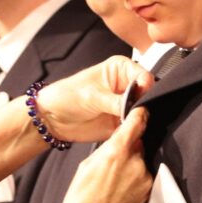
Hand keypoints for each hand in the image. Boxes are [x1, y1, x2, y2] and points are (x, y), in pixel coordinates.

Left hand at [37, 56, 153, 142]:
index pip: (144, 76)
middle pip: (148, 94)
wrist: (53, 118)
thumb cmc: (68, 96)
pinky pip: (136, 126)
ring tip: (131, 124)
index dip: (146, 88)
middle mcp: (127, 85)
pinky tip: (130, 133)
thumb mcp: (93, 96)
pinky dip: (135, 130)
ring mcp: (127, 104)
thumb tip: (139, 109)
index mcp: (122, 69)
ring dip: (141, 119)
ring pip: (145, 111)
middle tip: (138, 115)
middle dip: (146, 105)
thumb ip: (118, 102)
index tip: (141, 99)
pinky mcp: (123, 122)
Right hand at [59, 107, 152, 202]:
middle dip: (128, 148)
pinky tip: (118, 191)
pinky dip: (133, 179)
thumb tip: (115, 143)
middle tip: (112, 161)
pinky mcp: (148, 191)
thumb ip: (105, 150)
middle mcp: (135, 161)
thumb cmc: (81, 199)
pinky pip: (142, 177)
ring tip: (112, 181)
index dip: (140, 114)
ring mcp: (144, 177)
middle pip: (137, 144)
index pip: (137, 122)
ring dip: (130, 165)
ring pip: (140, 161)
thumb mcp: (86, 166)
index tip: (141, 110)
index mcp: (117, 150)